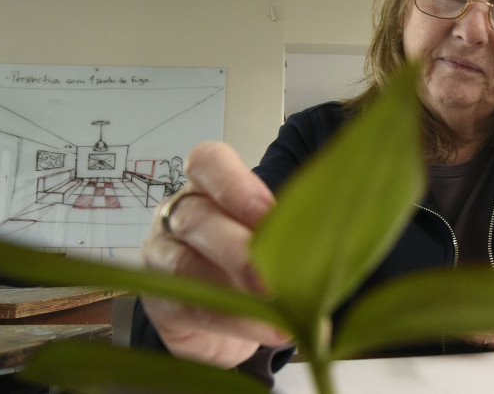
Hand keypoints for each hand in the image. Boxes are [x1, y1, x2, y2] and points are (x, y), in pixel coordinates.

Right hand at [141, 141, 290, 367]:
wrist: (223, 317)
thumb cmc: (248, 262)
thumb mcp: (270, 239)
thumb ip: (287, 235)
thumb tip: (332, 254)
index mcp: (207, 186)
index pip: (208, 163)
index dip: (235, 185)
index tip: (267, 213)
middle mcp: (177, 214)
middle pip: (196, 217)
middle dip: (237, 249)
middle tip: (271, 278)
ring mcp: (161, 256)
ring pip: (184, 265)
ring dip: (234, 290)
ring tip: (276, 311)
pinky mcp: (160, 302)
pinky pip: (190, 307)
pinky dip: (233, 321)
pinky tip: (268, 330)